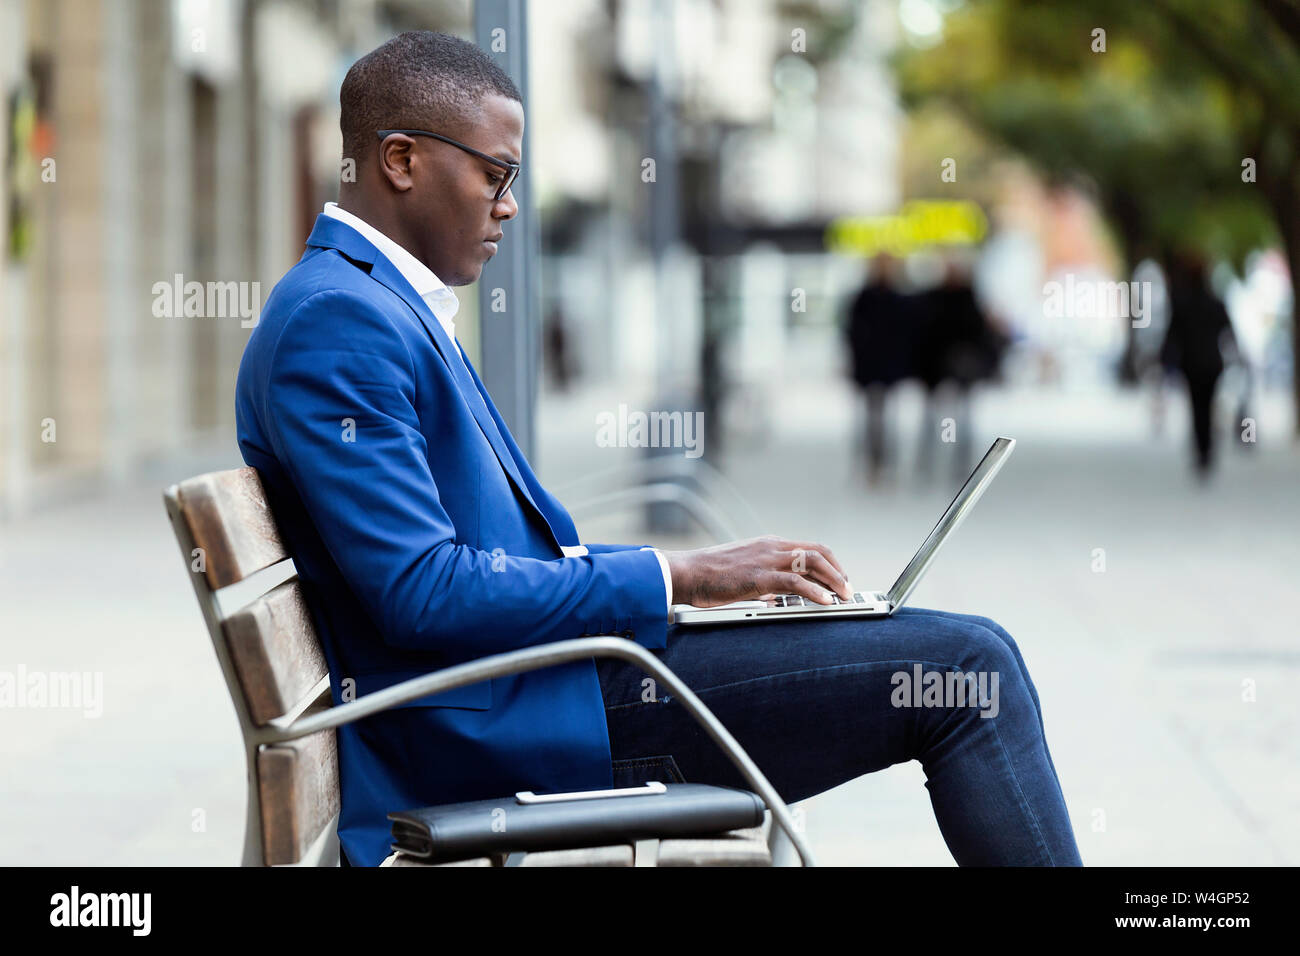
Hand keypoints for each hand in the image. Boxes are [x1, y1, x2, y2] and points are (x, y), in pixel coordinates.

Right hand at [664, 535, 852, 608]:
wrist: (685, 572)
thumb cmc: (708, 574)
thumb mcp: (742, 570)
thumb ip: (763, 578)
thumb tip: (778, 594)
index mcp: (768, 544)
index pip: (809, 548)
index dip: (831, 563)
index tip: (839, 578)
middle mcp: (771, 547)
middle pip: (818, 552)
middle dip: (839, 571)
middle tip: (848, 589)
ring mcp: (766, 559)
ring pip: (813, 563)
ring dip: (834, 580)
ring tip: (844, 596)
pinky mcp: (759, 576)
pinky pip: (795, 582)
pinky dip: (814, 591)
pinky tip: (824, 602)